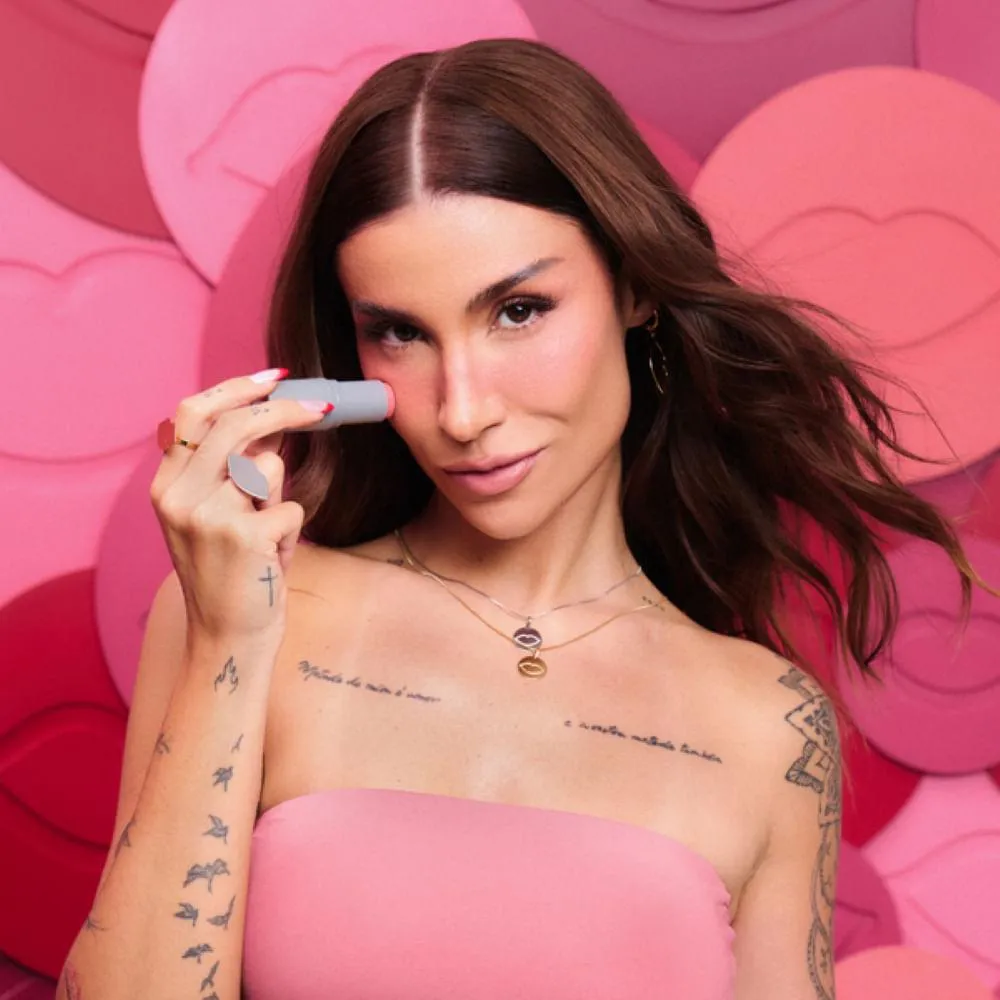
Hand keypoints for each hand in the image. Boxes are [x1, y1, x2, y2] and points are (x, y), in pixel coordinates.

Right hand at [149, 369, 330, 645]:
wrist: (226, 639)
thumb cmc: (229, 574)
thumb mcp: (213, 516)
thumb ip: (227, 468)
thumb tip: (264, 416)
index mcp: (166, 486)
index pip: (191, 413)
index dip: (235, 388)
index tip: (275, 380)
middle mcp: (178, 496)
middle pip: (236, 424)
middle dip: (287, 410)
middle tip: (325, 408)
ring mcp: (208, 515)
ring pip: (269, 466)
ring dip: (280, 497)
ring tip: (267, 535)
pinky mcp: (242, 537)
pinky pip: (290, 509)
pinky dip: (290, 533)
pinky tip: (272, 560)